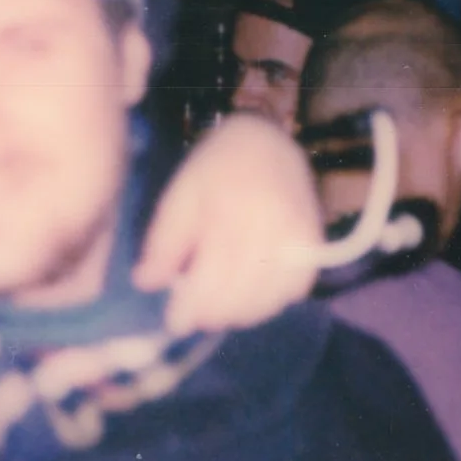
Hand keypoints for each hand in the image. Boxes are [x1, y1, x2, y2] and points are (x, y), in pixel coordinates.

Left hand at [134, 112, 328, 335]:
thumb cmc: (217, 168)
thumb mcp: (180, 197)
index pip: (209, 283)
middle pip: (238, 300)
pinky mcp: (313, 246)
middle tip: (194, 314)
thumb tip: (147, 284)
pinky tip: (252, 291)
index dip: (189, 310)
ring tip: (220, 304)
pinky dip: (270, 301)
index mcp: (229, 215)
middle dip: (211, 316)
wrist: (267, 139)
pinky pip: (293, 292)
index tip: (174, 321)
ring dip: (238, 313)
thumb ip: (163, 243)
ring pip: (266, 303)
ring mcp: (296, 240)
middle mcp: (268, 231)